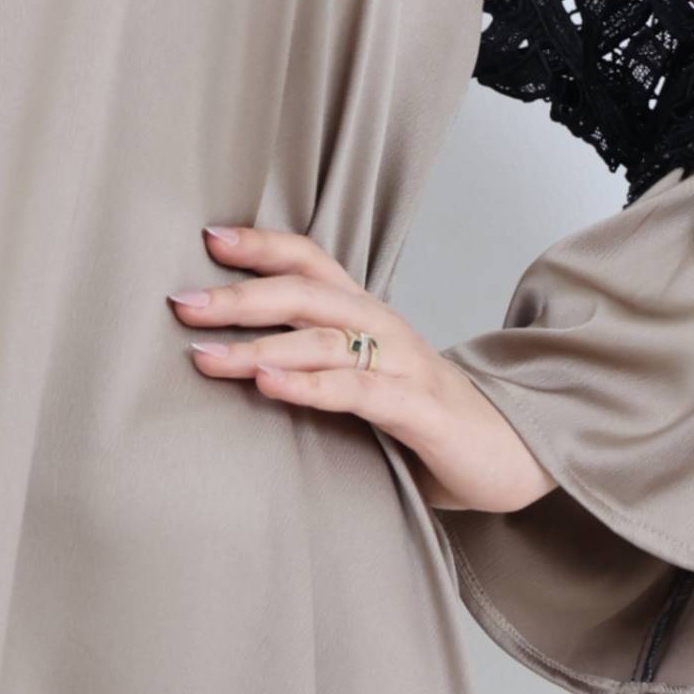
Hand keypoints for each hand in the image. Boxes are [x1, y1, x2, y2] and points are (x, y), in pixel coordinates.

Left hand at [174, 221, 551, 515]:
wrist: (510, 457)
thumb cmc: (427, 422)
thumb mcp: (366, 383)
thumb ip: (316, 367)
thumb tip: (237, 365)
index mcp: (369, 318)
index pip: (311, 263)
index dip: (262, 245)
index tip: (208, 237)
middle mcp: (385, 330)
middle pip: (306, 293)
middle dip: (241, 296)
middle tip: (184, 306)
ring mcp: (404, 366)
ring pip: (324, 339)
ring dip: (259, 345)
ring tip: (207, 356)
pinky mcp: (419, 409)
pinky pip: (358, 390)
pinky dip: (309, 385)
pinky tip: (269, 385)